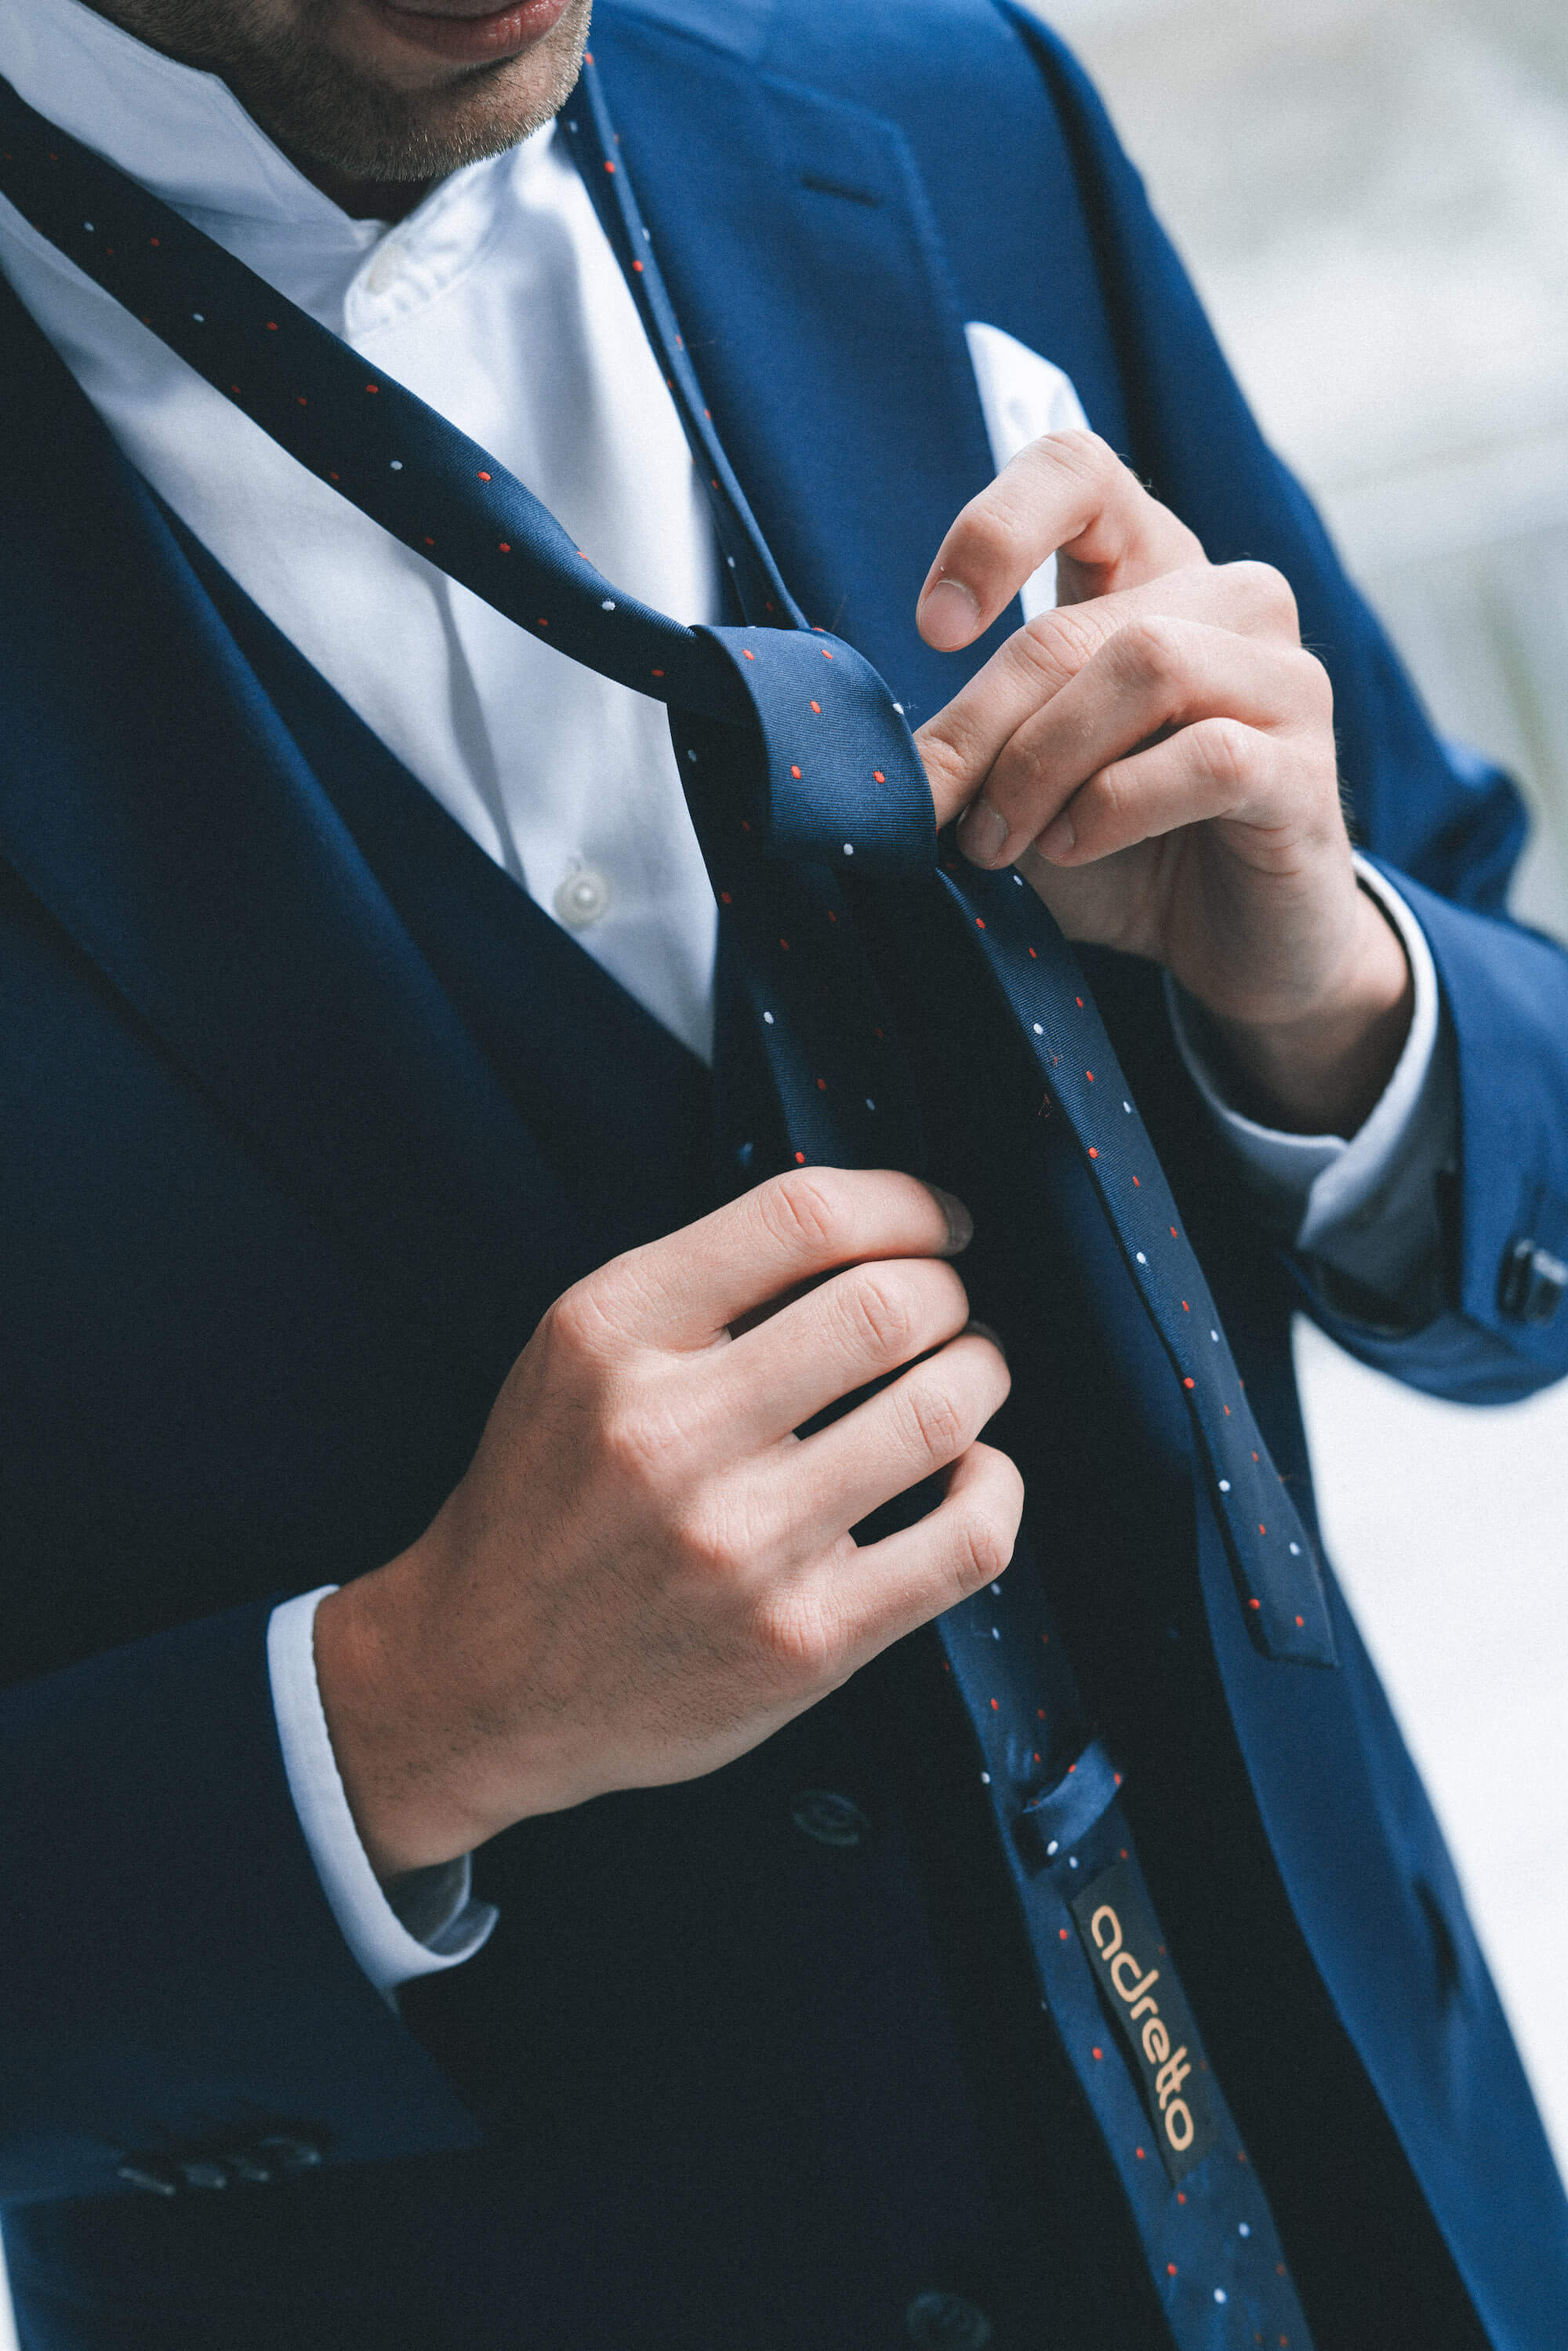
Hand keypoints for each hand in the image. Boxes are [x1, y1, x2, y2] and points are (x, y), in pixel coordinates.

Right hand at [314, 1170, 1020, 1876]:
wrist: (477, 1681)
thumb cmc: (547, 1497)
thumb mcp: (575, 1353)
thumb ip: (703, 1284)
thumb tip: (878, 1228)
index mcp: (610, 1335)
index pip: (801, 1218)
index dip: (903, 1205)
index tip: (936, 1223)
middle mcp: (670, 1435)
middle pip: (890, 1306)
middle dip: (948, 1293)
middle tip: (947, 1310)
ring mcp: (741, 1547)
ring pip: (943, 1411)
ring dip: (980, 1375)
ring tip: (965, 1377)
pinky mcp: (803, 1644)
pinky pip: (967, 1540)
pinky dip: (996, 1486)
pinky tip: (972, 1473)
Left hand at [912, 431, 1411, 1135]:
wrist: (1236, 948)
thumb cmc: (1125, 849)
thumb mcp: (1027, 786)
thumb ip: (977, 745)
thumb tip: (890, 754)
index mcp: (1150, 570)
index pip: (1077, 470)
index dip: (994, 529)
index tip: (934, 627)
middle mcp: (1230, 599)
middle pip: (1071, 626)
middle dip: (980, 728)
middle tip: (934, 808)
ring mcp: (1284, 676)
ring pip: (1145, 666)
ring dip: (1044, 765)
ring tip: (1004, 841)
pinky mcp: (1308, 767)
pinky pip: (1208, 756)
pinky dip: (1117, 807)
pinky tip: (1075, 848)